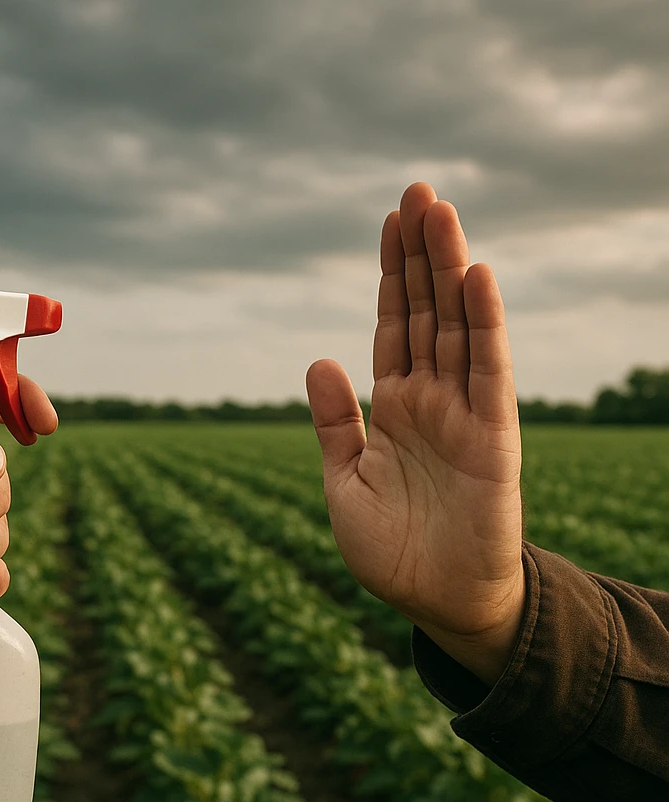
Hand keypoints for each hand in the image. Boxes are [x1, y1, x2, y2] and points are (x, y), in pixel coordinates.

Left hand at [306, 181, 525, 684]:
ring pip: (457, 326)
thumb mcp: (344, 480)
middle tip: (416, 190)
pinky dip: (484, 325)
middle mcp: (430, 399)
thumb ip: (334, 423)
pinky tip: (475, 277)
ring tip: (438, 211)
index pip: (395, 326)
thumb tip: (320, 358)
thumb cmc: (390, 548)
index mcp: (393, 408)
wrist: (435, 600)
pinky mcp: (491, 436)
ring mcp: (463, 413)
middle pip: (427, 310)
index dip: (393, 275)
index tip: (390, 221)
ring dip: (449, 269)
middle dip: (420, 253)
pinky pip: (488, 372)